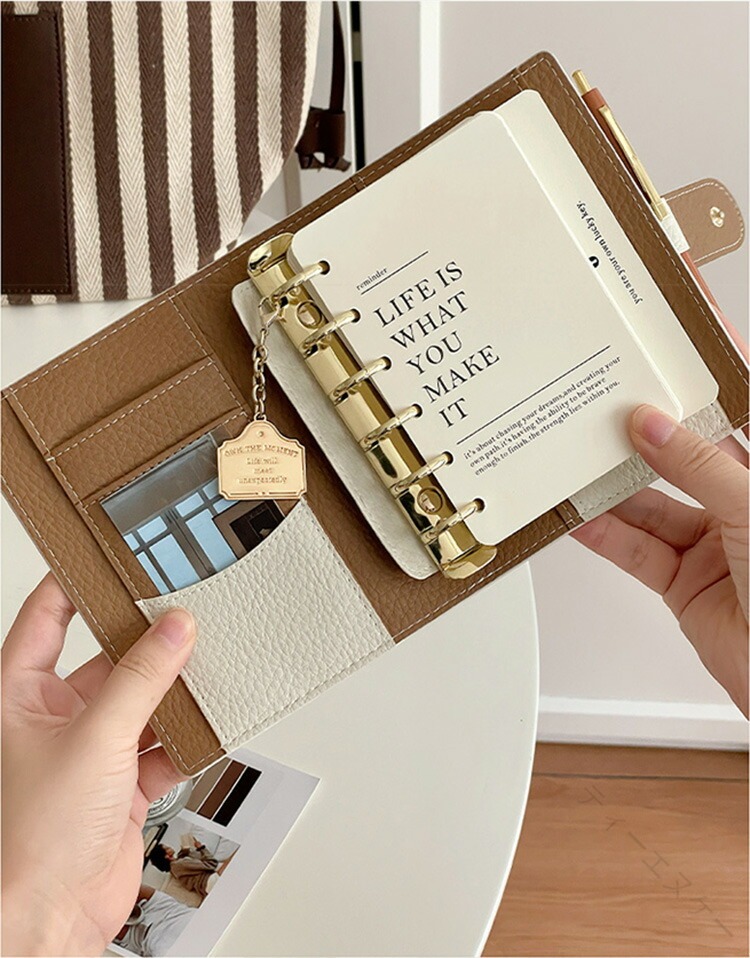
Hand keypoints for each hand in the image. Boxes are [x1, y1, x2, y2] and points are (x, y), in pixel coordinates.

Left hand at [1, 575, 195, 955]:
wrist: (49, 920)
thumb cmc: (30, 839)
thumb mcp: (94, 737)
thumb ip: (140, 679)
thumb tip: (174, 630)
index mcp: (18, 694)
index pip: (46, 617)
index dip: (75, 583)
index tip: (111, 558)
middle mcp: (52, 718)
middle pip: (107, 660)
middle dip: (145, 645)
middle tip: (183, 615)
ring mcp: (88, 752)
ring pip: (139, 703)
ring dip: (171, 695)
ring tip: (205, 669)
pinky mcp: (118, 785)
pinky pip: (159, 748)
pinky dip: (184, 741)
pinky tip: (204, 727)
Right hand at [573, 404, 747, 715]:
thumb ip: (699, 467)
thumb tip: (653, 428)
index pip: (741, 409)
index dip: (713, 376)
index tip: (678, 344)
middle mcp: (742, 505)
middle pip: (687, 457)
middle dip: (648, 434)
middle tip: (609, 407)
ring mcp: (713, 543)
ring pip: (653, 505)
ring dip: (615, 488)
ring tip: (580, 463)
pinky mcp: (684, 582)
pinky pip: (637, 550)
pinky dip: (605, 535)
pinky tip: (582, 517)